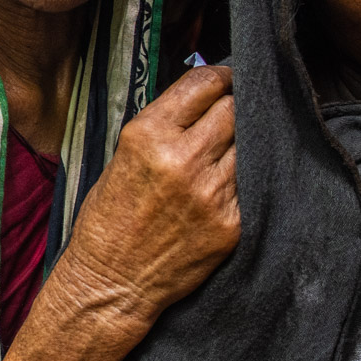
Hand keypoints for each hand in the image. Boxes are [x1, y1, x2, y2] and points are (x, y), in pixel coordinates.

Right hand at [61, 65, 238, 323]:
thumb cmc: (109, 220)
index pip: (205, 82)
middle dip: (235, 106)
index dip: (222, 76)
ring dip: (243, 144)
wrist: (111, 283)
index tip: (228, 80)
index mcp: (148, 135)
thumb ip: (163, 127)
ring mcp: (211, 192)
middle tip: (233, 114)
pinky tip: (228, 187)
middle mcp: (182, 158)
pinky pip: (251, 186)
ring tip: (229, 153)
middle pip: (234, 108)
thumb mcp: (122, 158)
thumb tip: (204, 99)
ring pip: (249, 145)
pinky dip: (244, 181)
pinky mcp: (231, 223)